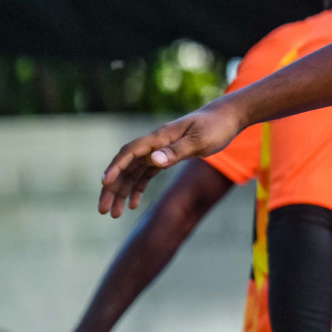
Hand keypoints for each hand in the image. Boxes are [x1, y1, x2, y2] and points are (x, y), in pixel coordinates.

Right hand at [98, 101, 241, 217]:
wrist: (228, 117)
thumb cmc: (216, 126)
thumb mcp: (200, 140)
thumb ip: (177, 151)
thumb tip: (153, 160)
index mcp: (160, 136)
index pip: (131, 151)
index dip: (116, 167)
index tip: (104, 183)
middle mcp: (155, 143)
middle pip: (126, 166)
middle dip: (112, 188)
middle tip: (103, 210)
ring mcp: (160, 150)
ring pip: (133, 173)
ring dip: (122, 192)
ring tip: (114, 214)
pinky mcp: (167, 156)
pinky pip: (146, 174)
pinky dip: (138, 189)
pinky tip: (133, 204)